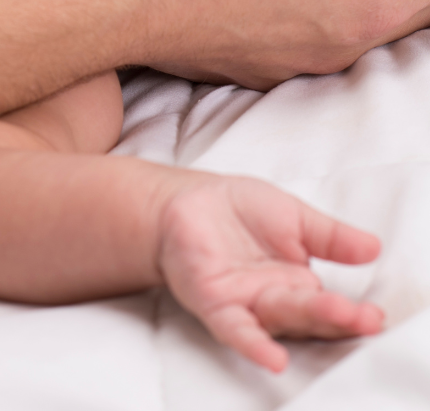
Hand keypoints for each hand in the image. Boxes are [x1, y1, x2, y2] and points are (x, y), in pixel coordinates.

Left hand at [158, 176, 382, 371]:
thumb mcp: (293, 217)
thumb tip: (373, 247)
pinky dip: (253, 343)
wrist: (185, 202)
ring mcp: (246, 304)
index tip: (376, 315)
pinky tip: (273, 358)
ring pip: (281, 318)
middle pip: (311, 315)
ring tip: (338, 314)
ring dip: (307, 319)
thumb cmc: (238, 210)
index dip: (353, 312)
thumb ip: (330, 237)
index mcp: (299, 283)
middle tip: (366, 317)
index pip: (332, 306)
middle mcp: (276, 300)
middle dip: (338, 316)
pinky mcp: (215, 304)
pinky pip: (235, 329)